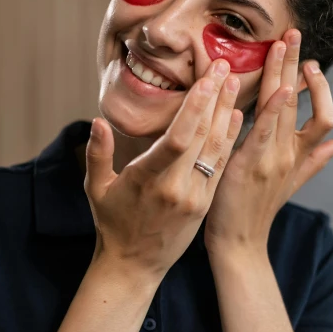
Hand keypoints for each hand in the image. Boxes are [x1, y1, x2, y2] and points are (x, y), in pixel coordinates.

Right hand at [83, 58, 241, 280]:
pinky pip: (220, 166)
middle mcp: (176, 187)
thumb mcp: (96, 189)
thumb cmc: (112, 224)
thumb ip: (97, 154)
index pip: (177, 138)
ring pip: (216, 148)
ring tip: (234, 81)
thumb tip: (98, 121)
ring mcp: (195, 197)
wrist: (135, 266)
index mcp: (148, 180)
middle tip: (224, 65)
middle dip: (215, 98)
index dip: (195, 107)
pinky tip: (236, 116)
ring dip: (227, 113)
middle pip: (201, 136)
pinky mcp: (205, 204)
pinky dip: (229, 139)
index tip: (206, 79)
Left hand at [203, 29, 332, 256]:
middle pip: (303, 102)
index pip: (321, 115)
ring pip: (284, 109)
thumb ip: (315, 162)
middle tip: (295, 33)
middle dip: (298, 66)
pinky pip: (264, 131)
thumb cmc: (257, 212)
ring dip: (283, 74)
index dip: (320, 89)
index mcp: (297, 157)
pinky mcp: (250, 165)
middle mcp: (289, 154)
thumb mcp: (290, 185)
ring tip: (283, 44)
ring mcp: (272, 159)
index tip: (309, 66)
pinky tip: (278, 87)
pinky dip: (274, 109)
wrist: (240, 244)